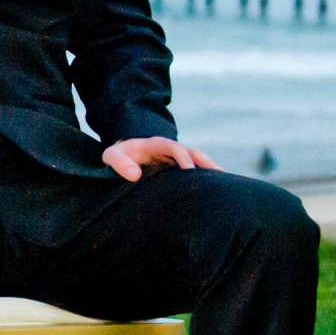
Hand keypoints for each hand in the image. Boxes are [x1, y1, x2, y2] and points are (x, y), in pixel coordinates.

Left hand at [100, 136, 221, 181]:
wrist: (121, 156)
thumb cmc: (118, 157)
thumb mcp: (111, 156)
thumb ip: (119, 163)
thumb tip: (135, 176)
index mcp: (156, 144)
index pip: (174, 148)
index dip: (183, 157)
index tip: (189, 170)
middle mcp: (170, 150)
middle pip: (193, 152)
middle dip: (205, 162)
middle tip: (217, 175)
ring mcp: (176, 159)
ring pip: (198, 161)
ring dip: (210, 170)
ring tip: (224, 183)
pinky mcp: (178, 170)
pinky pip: (195, 171)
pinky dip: (206, 178)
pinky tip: (217, 190)